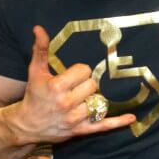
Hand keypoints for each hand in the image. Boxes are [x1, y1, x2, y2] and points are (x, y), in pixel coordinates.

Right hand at [7, 25, 135, 142]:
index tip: (71, 76)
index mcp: (57, 86)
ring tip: (82, 100)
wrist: (26, 125)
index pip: (84, 71)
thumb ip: (40, 49)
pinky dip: (118, 122)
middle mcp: (67, 103)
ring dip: (93, 99)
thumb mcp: (35, 71)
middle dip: (86, 85)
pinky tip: (131, 117)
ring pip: (99, 102)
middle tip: (75, 89)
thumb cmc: (33, 95)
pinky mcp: (81, 130)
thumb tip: (38, 28)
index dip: (79, 72)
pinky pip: (103, 125)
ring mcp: (75, 118)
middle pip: (93, 85)